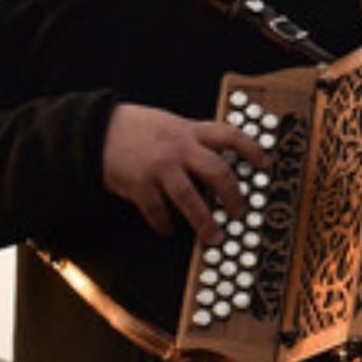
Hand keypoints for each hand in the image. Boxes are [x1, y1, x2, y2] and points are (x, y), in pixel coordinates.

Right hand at [101, 103, 270, 240]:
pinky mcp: (139, 187)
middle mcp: (179, 148)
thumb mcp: (170, 123)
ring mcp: (160, 168)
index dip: (251, 149)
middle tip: (241, 213)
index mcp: (189, 131)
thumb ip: (192, 139)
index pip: (230, 135)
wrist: (96, 130)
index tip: (265, 164)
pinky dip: (165, 225)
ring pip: (191, 200)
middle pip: (217, 172)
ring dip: (205, 222)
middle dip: (233, 196)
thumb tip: (218, 158)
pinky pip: (158, 212)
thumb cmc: (136, 127)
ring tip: (214, 238)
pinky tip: (169, 231)